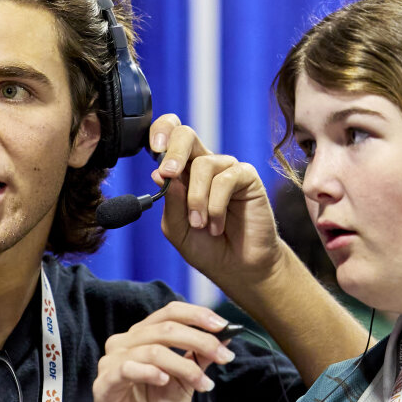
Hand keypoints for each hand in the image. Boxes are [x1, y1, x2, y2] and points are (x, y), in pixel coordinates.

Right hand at [92, 302, 234, 401]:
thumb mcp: (187, 381)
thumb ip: (200, 357)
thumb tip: (226, 335)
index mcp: (142, 338)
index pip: (169, 312)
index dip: (197, 315)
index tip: (224, 327)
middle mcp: (124, 344)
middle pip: (165, 328)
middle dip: (200, 341)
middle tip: (224, 356)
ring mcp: (111, 363)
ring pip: (153, 349)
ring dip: (185, 366)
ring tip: (203, 384)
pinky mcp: (104, 384)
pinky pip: (128, 368)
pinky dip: (151, 372)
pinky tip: (166, 382)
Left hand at [150, 115, 282, 290]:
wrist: (236, 268)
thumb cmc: (206, 248)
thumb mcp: (176, 228)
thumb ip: (169, 201)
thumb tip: (159, 173)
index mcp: (182, 173)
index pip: (170, 137)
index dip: (160, 133)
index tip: (153, 149)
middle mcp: (204, 166)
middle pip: (186, 135)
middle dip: (173, 152)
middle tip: (168, 174)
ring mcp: (226, 169)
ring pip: (203, 165)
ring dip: (196, 199)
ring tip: (200, 225)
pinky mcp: (247, 177)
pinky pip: (226, 179)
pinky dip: (216, 205)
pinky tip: (216, 226)